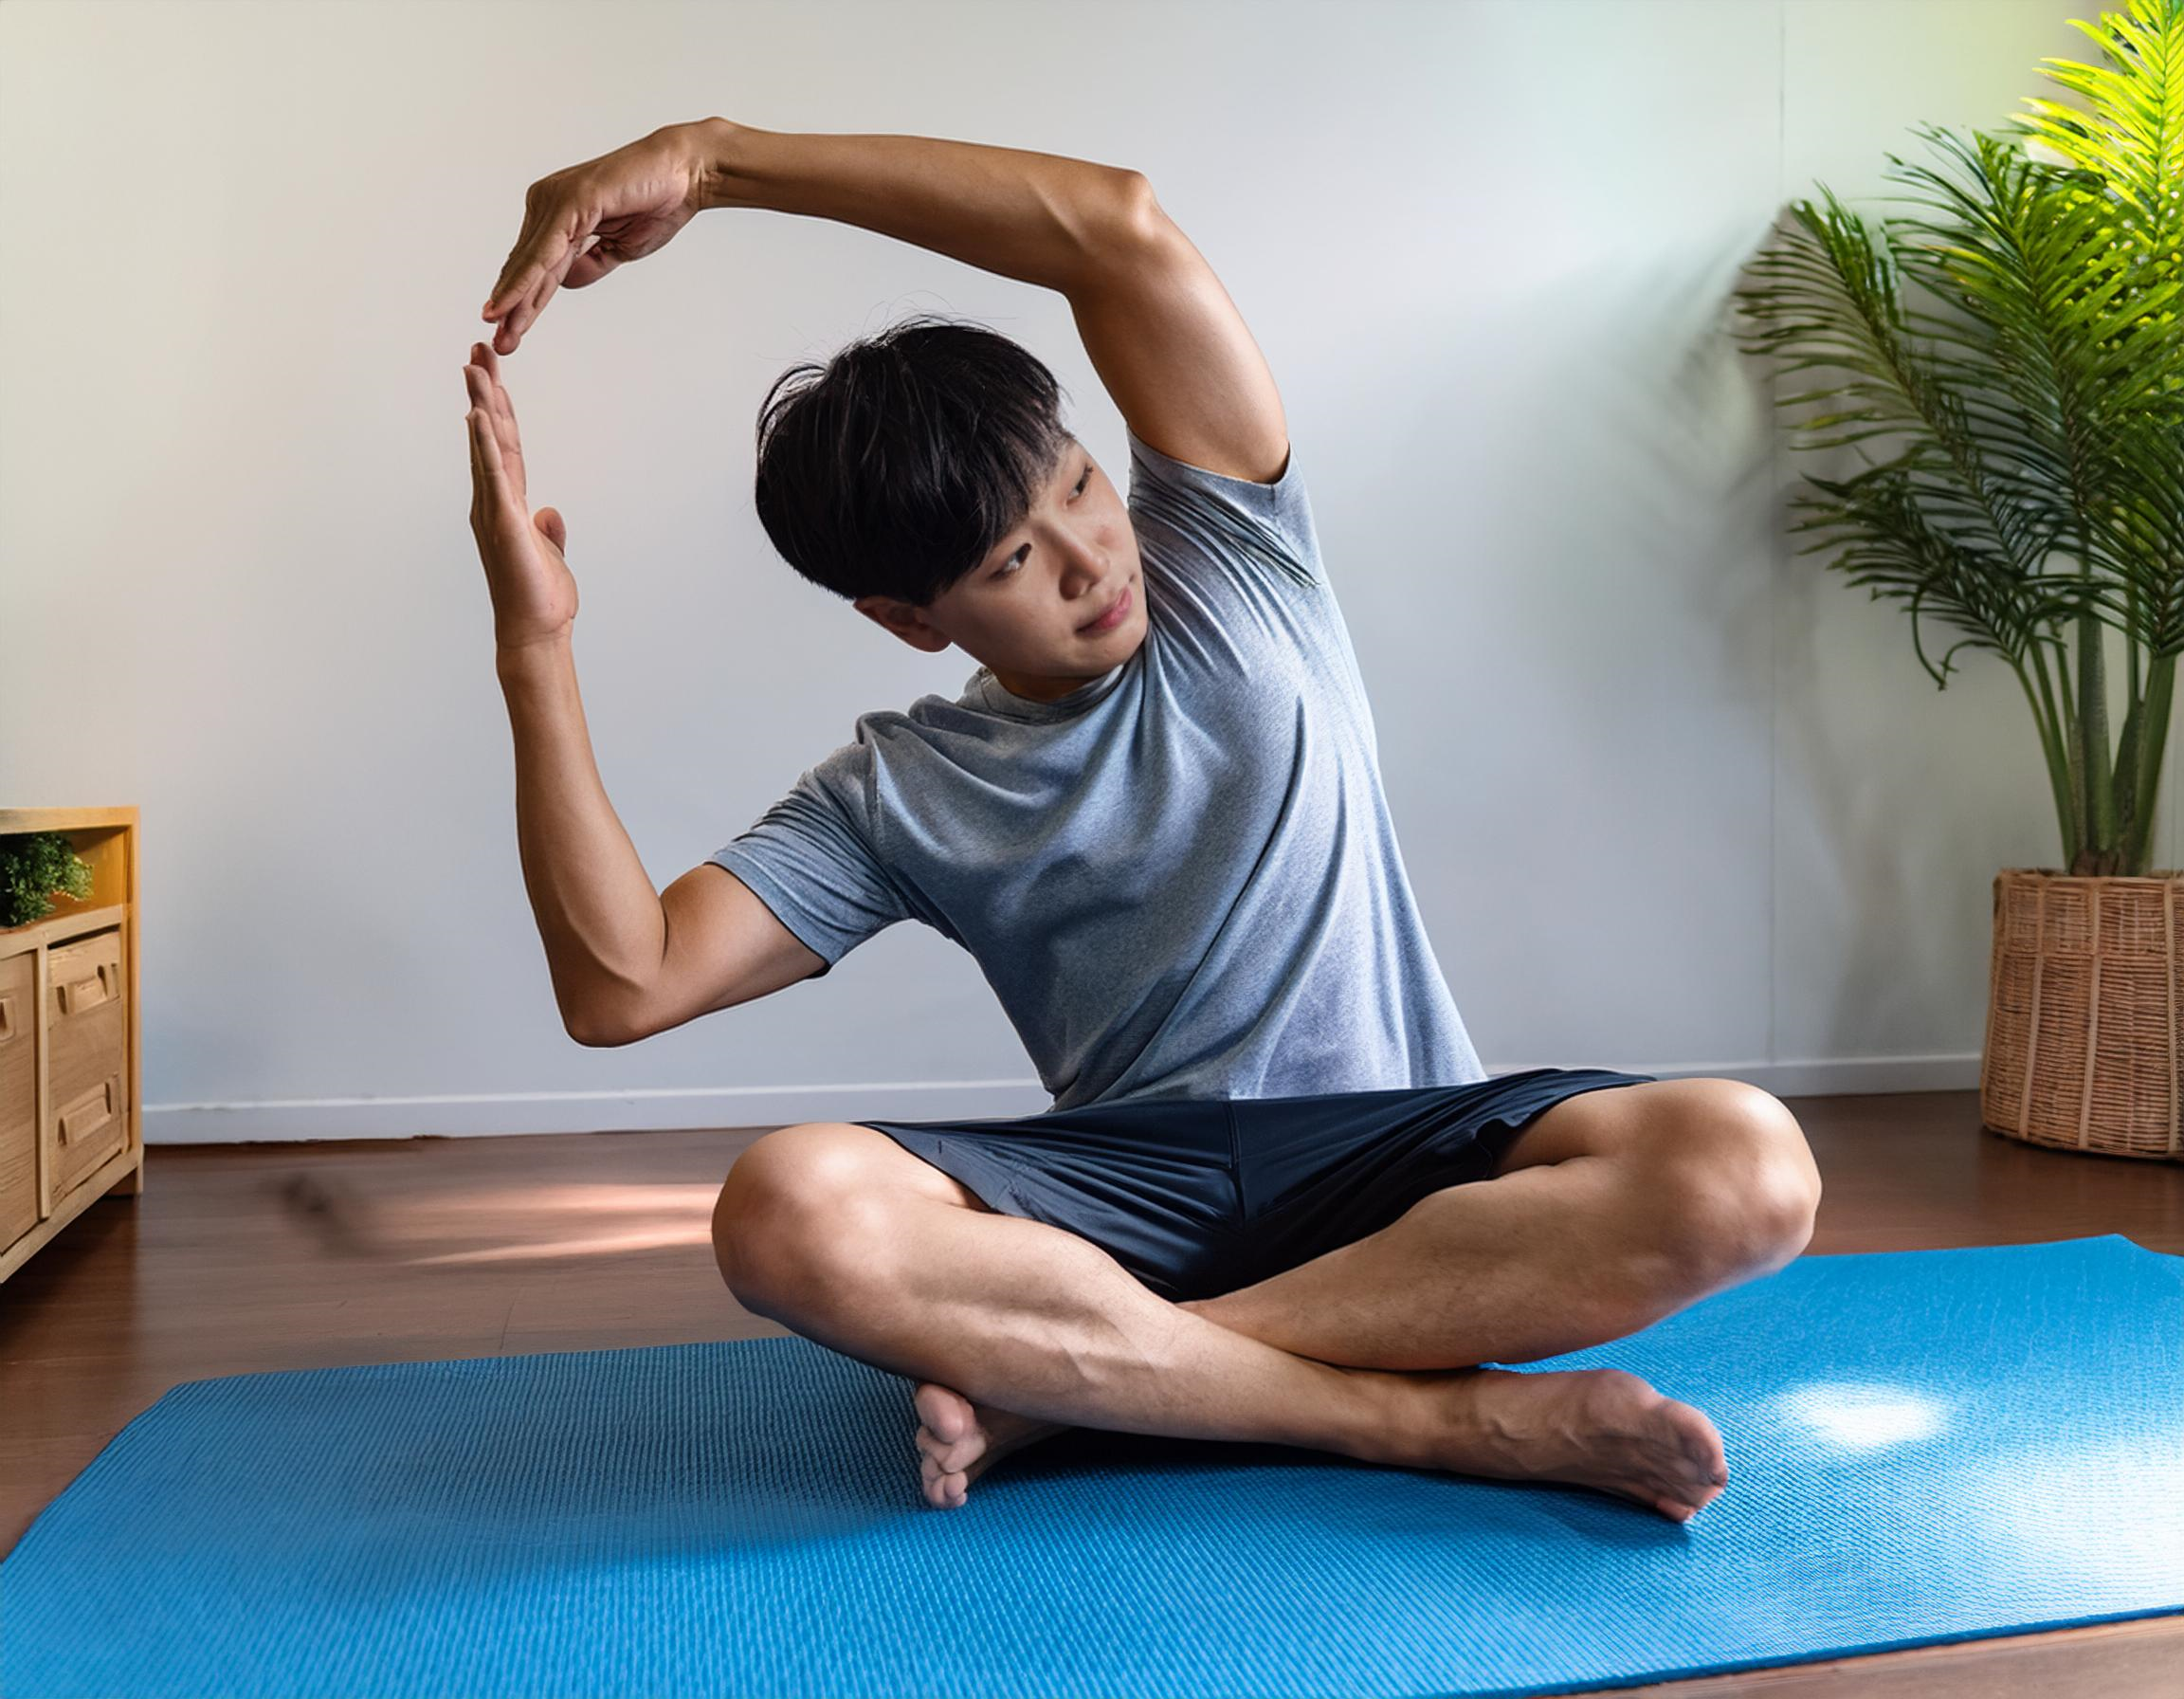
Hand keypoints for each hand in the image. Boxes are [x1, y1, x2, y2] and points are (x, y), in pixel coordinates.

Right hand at [464, 341, 575, 650]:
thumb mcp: (549, 554)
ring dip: (480, 404)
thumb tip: (550, 515)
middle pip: (489, 434)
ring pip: (486, 446)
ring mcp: (495, 509)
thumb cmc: (539, 598)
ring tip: (473, 366)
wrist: (536, 631)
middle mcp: (494, 500)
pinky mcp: (503, 522)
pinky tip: (477, 416)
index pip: (503, 445)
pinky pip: (492, 476)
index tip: (490, 374)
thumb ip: (548, 530)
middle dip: (484, 390)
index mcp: (507, 502)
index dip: (497, 409)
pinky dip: (484, 445)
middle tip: (478, 350)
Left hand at [480, 122, 714, 353]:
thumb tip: (564, 283)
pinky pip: (543, 252)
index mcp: (559, 213)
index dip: (524, 300)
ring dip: (516, 301)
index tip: (510, 331)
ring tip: (502, 333)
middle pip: (527, 265)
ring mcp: (555, 200)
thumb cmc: (657, 203)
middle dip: (513, 307)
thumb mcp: (619, 247)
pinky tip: (510, 303)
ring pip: (531, 263)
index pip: (536, 265)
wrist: (684, 174)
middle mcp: (548, 203)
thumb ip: (589, 263)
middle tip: (501, 343)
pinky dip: (526, 280)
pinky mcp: (569, 202)